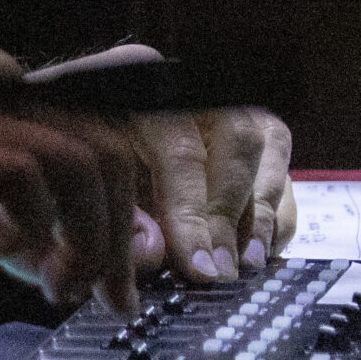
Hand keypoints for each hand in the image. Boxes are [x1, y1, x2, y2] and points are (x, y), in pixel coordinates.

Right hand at [0, 48, 141, 309]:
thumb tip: (56, 267)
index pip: (100, 131)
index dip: (132, 202)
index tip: (131, 267)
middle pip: (112, 146)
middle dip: (126, 232)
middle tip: (112, 295)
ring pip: (87, 161)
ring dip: (92, 237)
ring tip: (61, 287)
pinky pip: (29, 180)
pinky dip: (34, 230)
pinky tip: (3, 259)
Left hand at [27, 44, 298, 284]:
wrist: (80, 146)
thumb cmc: (79, 164)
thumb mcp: (85, 187)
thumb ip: (119, 220)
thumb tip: (154, 254)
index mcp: (143, 86)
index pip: (179, 149)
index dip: (190, 213)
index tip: (196, 265)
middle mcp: (192, 88)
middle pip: (233, 144)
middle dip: (227, 216)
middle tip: (218, 272)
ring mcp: (228, 106)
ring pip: (266, 147)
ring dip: (258, 214)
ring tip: (245, 264)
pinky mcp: (255, 133)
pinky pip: (281, 168)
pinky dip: (273, 214)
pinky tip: (256, 252)